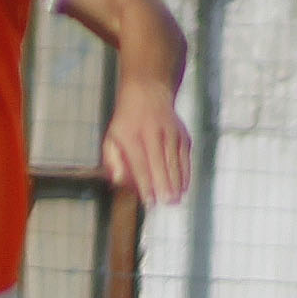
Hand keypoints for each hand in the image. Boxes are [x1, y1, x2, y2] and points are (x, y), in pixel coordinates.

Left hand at [99, 78, 191, 204]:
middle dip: (164, 184)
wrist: (148, 94)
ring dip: (177, 182)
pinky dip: (185, 173)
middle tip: (167, 203)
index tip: (149, 201)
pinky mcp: (182, 134)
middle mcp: (153, 132)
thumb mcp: (111, 136)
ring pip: (175, 160)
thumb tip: (119, 180)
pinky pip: (185, 157)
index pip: (139, 162)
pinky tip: (184, 188)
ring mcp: (171, 132)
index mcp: (132, 134)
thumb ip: (112, 160)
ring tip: (176, 200)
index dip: (145, 183)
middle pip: (160, 162)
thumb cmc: (127, 123)